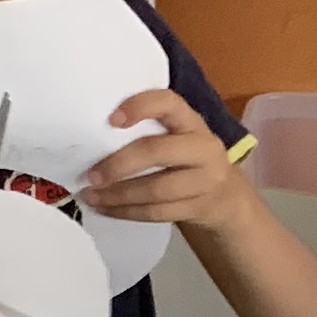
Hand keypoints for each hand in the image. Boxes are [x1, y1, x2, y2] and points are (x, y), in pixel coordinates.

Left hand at [76, 91, 258, 238]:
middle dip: (119, 164)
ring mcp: (205, 180)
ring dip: (118, 194)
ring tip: (90, 196)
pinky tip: (106, 209)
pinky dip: (127, 212)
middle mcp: (203, 147)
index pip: (168, 103)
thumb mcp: (178, 137)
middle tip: (90, 175)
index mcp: (191, 122)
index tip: (112, 119)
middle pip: (157, 151)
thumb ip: (149, 131)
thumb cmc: (187, 160)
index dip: (141, 107)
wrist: (226, 198)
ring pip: (156, 188)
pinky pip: (158, 213)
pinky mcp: (199, 207)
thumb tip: (92, 136)